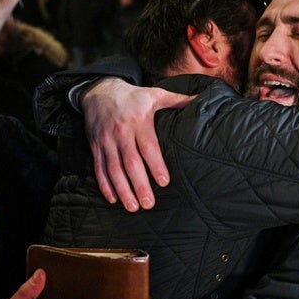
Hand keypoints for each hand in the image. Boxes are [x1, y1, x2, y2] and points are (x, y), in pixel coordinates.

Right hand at [81, 78, 193, 211]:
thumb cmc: (133, 97)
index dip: (156, 165)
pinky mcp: (96, 147)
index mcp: (139, 121)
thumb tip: (202, 99)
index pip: (148, 146)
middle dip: (139, 184)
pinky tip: (112, 198)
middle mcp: (122, 132)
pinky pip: (99, 168)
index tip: (164, 182)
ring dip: (122, 190)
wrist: (100, 91)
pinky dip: (104, 185)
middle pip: (130, 162)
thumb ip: (178, 101)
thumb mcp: (156, 94)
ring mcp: (107, 141)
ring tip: (133, 207)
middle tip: (148, 203)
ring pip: (114, 169)